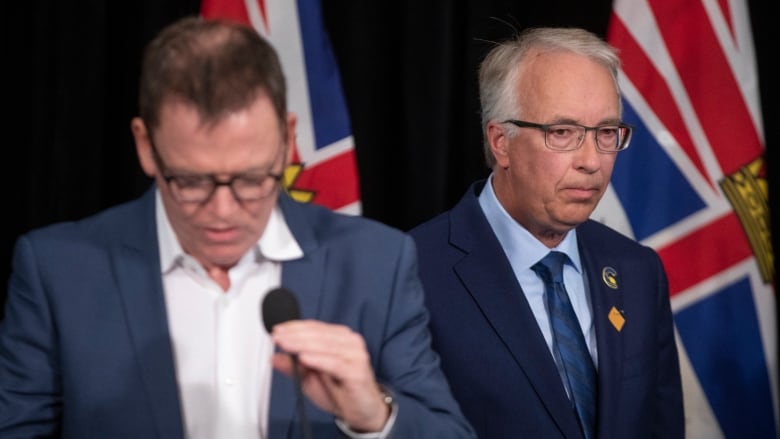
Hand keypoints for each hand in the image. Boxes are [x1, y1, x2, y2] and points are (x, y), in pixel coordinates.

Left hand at [270, 320, 390, 431]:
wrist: (362, 412)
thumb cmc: (340, 391)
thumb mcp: (310, 378)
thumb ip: (294, 366)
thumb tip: (274, 357)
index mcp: (340, 338)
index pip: (314, 327)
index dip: (294, 327)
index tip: (276, 330)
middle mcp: (350, 342)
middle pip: (318, 334)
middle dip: (294, 335)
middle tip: (277, 337)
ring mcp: (355, 355)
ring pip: (325, 346)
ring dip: (302, 344)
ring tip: (285, 344)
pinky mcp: (357, 371)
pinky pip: (334, 363)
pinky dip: (318, 359)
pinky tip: (303, 358)